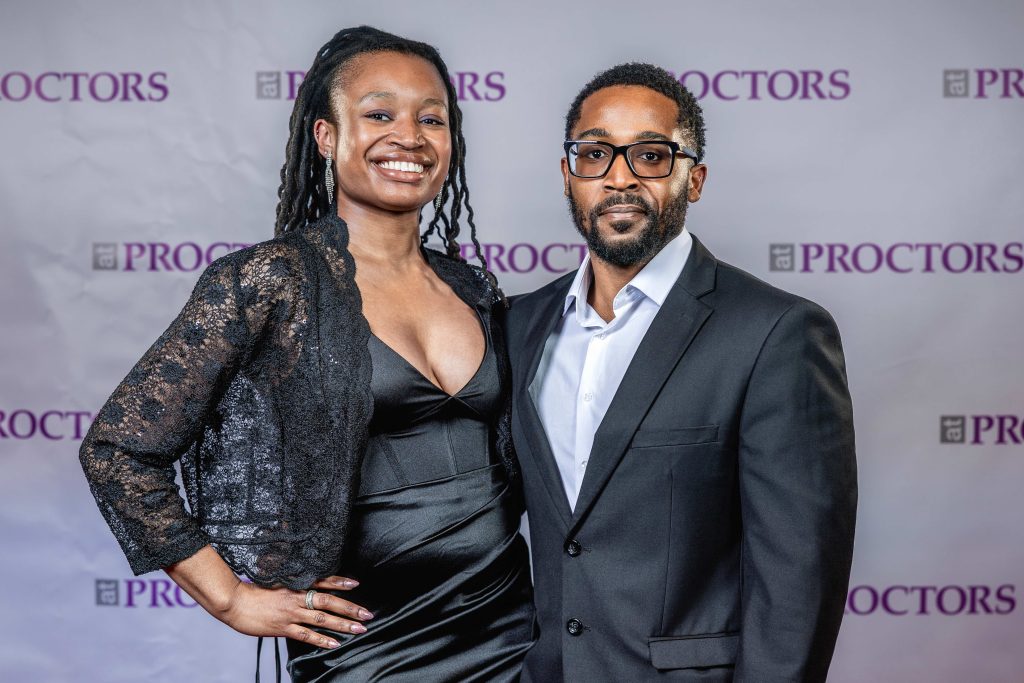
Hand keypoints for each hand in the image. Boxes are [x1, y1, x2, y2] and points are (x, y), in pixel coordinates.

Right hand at [221, 575, 373, 648]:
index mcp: (295, 584)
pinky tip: (335, 643)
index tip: (356, 584)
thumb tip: (304, 582)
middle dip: (350, 608)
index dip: (340, 583)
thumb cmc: (253, 591)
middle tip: (368, 613)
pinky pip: (306, 635)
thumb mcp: (274, 580)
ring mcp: (290, 613)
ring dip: (342, 624)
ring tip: (359, 629)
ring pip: (322, 619)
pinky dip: (322, 640)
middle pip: (328, 601)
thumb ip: (291, 582)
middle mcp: (296, 597)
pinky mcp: (283, 628)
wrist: (234, 602)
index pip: (323, 581)